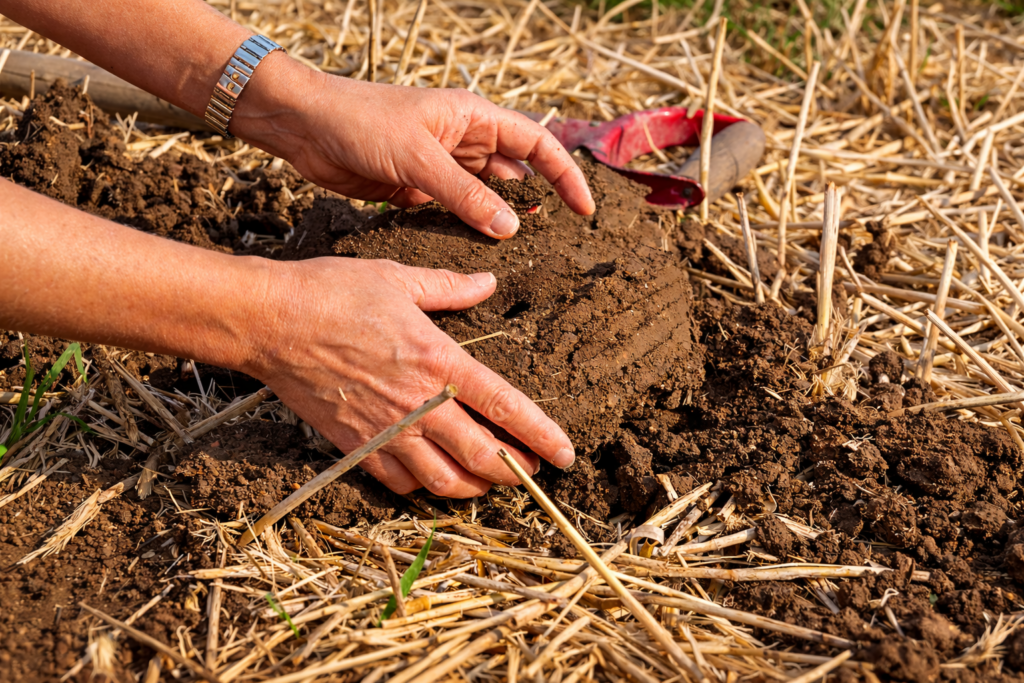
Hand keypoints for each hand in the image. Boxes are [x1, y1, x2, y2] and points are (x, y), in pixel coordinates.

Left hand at [232, 55, 594, 238]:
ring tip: (521, 253)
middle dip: (536, 202)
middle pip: (516, 173)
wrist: (305, 127)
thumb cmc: (361, 121)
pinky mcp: (417, 188)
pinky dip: (467, 229)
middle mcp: (463, 140)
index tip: (583, 210)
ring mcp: (441, 166)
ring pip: (485, 196)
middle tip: (555, 240)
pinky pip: (454, 211)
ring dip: (499, 220)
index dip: (564, 175)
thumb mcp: (419, 159)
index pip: (536, 144)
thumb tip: (511, 229)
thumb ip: (466, 195)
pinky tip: (477, 250)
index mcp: (473, 117)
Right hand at [243, 257, 575, 497]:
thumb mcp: (398, 279)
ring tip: (487, 481)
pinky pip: (398, 483)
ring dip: (473, 487)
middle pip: (482, 458)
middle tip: (531, 473)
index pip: (505, 407)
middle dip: (515, 472)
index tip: (565, 455)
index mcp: (438, 361)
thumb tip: (488, 281)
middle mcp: (418, 404)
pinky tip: (431, 477)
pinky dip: (422, 487)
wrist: (269, 321)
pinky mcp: (355, 445)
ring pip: (443, 481)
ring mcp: (385, 430)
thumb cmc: (332, 292)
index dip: (541, 435)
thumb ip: (451, 288)